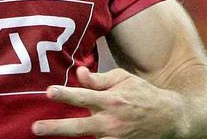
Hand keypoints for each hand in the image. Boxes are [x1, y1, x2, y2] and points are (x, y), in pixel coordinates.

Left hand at [32, 66, 183, 137]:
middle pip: (79, 126)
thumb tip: (79, 73)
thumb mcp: (123, 79)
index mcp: (112, 100)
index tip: (48, 91)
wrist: (170, 118)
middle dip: (56, 128)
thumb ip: (99, 79)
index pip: (84, 96)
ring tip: (47, 135)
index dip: (65, 94)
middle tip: (36, 128)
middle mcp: (112, 122)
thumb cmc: (142, 94)